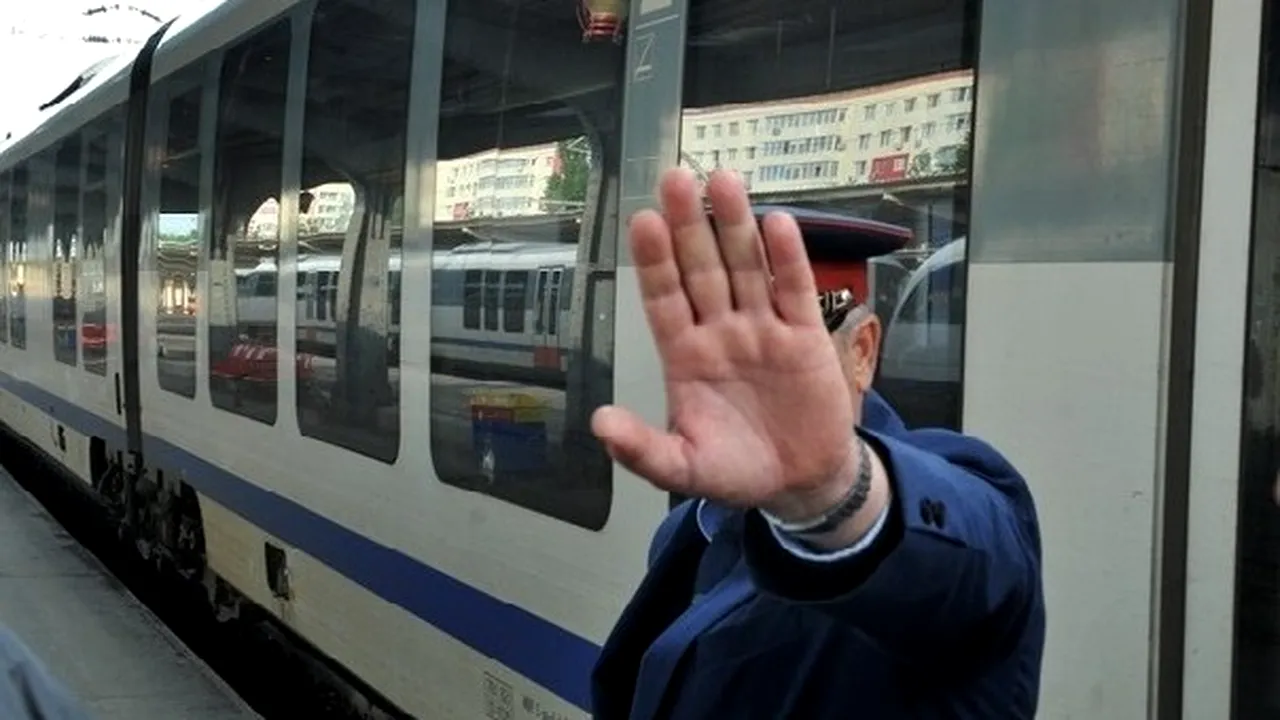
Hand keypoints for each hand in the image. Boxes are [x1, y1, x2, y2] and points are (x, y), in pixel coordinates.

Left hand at [591, 168, 857, 520]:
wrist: (801, 483)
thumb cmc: (736, 470)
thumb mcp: (682, 468)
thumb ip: (641, 448)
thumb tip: (598, 423)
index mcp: (685, 355)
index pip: (663, 298)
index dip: (654, 261)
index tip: (643, 221)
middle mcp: (720, 331)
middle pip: (702, 269)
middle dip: (690, 225)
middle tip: (676, 178)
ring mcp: (762, 328)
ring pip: (746, 268)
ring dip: (735, 226)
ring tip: (724, 180)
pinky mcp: (804, 336)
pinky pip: (794, 290)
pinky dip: (787, 259)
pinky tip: (777, 222)